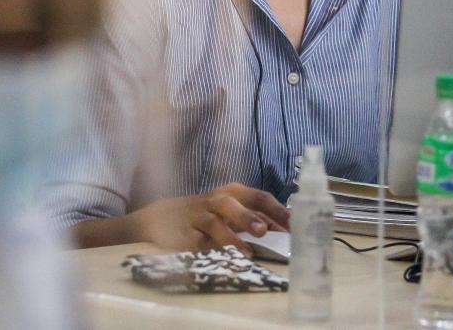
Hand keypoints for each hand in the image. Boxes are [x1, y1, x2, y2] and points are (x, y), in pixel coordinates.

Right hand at [127, 183, 290, 252]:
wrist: (158, 217)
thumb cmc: (205, 214)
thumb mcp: (229, 210)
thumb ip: (255, 218)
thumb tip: (286, 229)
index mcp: (231, 193)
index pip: (257, 197)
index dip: (276, 210)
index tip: (293, 224)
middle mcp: (214, 202)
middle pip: (231, 204)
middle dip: (248, 217)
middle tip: (264, 231)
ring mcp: (196, 218)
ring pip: (213, 223)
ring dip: (230, 238)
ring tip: (246, 253)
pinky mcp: (181, 235)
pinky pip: (196, 243)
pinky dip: (208, 251)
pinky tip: (220, 260)